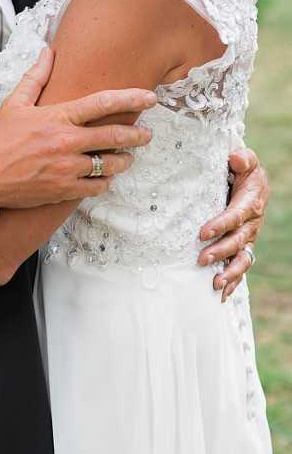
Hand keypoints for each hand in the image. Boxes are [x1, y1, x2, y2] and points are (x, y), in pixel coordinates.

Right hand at [0, 47, 156, 209]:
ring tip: (128, 158)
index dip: (131, 98)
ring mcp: (67, 169)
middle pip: (113, 136)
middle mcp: (67, 143)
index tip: (150, 98)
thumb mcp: (14, 103)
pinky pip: (94, 187)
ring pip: (109, 165)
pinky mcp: (62, 190)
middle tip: (147, 134)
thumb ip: (36, 77)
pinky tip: (106, 179)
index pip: (103, 103)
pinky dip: (104, 183)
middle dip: (136, 135)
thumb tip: (49, 52)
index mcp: (58, 117)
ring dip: (123, 161)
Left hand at [198, 148, 268, 300]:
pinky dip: (232, 283)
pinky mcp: (242, 249)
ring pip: (242, 259)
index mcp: (251, 203)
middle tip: (201, 260)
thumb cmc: (242, 171)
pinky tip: (221, 296)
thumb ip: (242, 159)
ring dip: (229, 273)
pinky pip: (240, 268)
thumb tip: (235, 157)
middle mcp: (252, 224)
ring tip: (214, 284)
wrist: (249, 183)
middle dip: (220, 252)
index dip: (220, 225)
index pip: (235, 216)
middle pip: (238, 241)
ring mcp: (248, 239)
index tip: (202, 233)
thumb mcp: (245, 161)